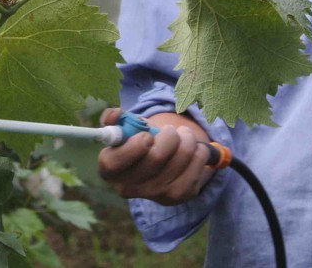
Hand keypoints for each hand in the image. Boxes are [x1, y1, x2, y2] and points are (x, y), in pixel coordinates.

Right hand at [97, 107, 215, 205]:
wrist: (159, 163)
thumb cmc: (138, 141)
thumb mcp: (125, 128)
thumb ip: (115, 118)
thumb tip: (115, 114)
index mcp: (110, 169)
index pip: (115, 162)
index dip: (135, 145)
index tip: (147, 135)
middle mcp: (128, 187)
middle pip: (156, 156)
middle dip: (169, 135)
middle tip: (171, 130)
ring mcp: (154, 195)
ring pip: (180, 159)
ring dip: (188, 140)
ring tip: (184, 135)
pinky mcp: (177, 197)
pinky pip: (196, 168)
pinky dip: (200, 153)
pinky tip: (195, 150)